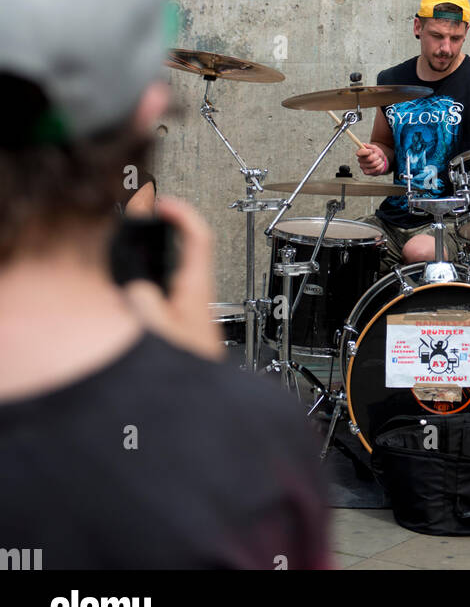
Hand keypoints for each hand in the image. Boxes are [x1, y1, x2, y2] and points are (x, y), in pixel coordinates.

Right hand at [121, 195, 224, 361]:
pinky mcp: (179, 322)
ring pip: (174, 268)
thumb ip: (144, 301)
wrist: (196, 403)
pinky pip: (163, 289)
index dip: (183, 213)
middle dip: (168, 227)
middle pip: (186, 247)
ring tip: (139, 238)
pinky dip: (148, 278)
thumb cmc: (188, 370)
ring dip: (157, 252)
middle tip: (149, 212)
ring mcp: (189, 308)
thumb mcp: (159, 331)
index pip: (199, 238)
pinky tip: (132, 284)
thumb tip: (134, 283)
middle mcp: (196, 295)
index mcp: (197, 289)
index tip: (163, 203)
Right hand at [357, 143, 389, 175]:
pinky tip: (380, 165)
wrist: (380, 161)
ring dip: (379, 161)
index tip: (371, 151)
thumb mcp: (374, 148)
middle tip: (378, 156)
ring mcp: (362, 167)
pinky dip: (380, 166)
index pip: (359, 153)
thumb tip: (363, 144)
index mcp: (360, 153)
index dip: (366, 152)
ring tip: (380, 160)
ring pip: (373, 164)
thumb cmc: (376, 153)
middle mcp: (360, 160)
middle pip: (369, 159)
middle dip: (376, 156)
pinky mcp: (366, 172)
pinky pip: (375, 170)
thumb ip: (369, 146)